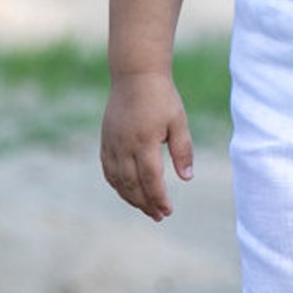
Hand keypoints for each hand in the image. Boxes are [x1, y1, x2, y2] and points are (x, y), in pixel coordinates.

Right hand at [100, 71, 194, 220]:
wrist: (135, 75)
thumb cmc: (161, 97)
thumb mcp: (178, 121)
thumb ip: (182, 150)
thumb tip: (186, 178)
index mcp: (144, 142)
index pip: (150, 179)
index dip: (158, 199)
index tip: (167, 211)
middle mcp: (124, 146)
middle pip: (132, 185)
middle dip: (145, 204)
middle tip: (158, 216)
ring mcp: (112, 144)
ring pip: (118, 181)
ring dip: (130, 198)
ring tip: (145, 208)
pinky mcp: (106, 140)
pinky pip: (108, 170)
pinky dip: (117, 184)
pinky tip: (127, 191)